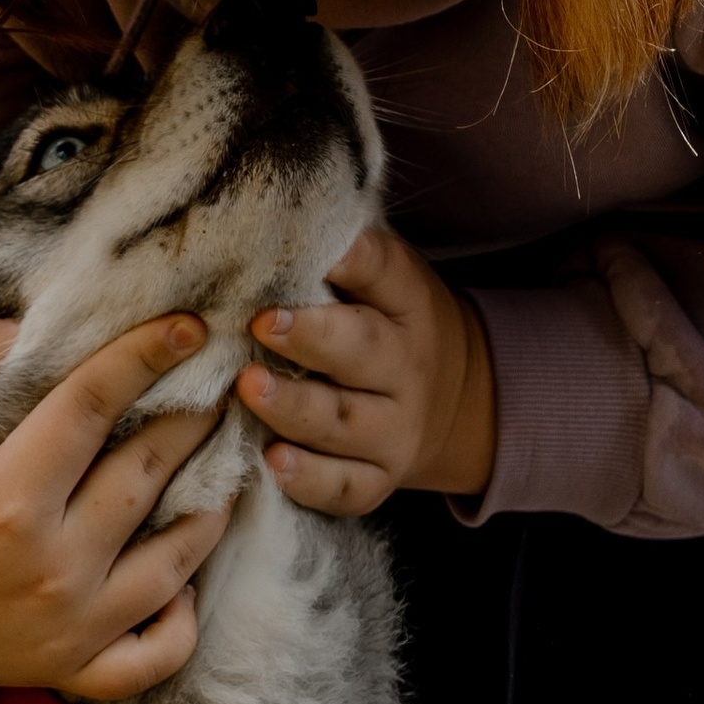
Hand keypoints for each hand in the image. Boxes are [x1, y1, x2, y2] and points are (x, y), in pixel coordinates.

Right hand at [0, 314, 230, 698]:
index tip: (190, 326)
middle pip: (146, 477)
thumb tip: (29, 324)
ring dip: (210, 510)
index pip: (93, 408)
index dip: (145, 357)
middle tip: (223, 386)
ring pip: (172, 563)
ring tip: (227, 467)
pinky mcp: (67, 669)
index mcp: (6, 499)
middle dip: (193, 422)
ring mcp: (66, 627)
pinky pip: (153, 656)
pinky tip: (184, 579)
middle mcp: (48, 566)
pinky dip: (180, 623)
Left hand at [235, 226, 496, 512]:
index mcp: (408, 305)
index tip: (318, 253)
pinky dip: (310, 480)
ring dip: (295, 409)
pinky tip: (272, 464)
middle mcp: (407, 369)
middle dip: (313, 339)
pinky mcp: (377, 480)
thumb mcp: (382, 279)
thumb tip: (270, 215)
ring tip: (250, 389)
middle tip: (262, 324)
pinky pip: (345, 487)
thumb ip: (340, 253)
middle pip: (365, 353)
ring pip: (346, 424)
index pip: (385, 273)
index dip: (354, 261)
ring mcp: (395, 431)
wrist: (454, 401)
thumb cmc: (385, 322)